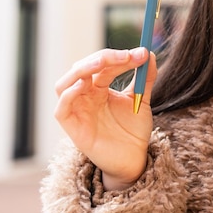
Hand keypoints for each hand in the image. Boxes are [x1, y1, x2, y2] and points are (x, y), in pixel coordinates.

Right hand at [54, 47, 156, 189]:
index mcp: (99, 87)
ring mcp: (76, 111)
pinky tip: (84, 85)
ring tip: (101, 63)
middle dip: (103, 58)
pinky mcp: (72, 128)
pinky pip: (62, 109)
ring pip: (64, 84)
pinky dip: (69, 94)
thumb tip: (150, 53)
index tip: (141, 53)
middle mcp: (84, 96)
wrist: (134, 159)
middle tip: (125, 55)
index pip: (103, 64)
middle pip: (82, 68)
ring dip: (81, 69)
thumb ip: (145, 78)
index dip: (120, 56)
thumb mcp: (141, 100)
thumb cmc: (133, 130)